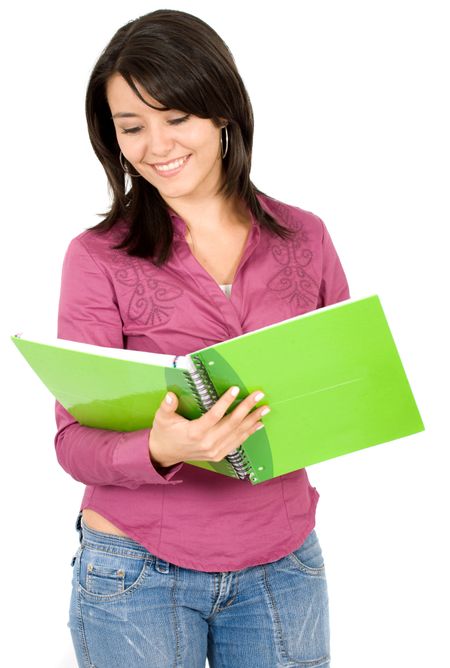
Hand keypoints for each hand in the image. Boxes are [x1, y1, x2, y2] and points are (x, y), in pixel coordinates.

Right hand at [149, 386, 269, 467]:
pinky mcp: (218, 455)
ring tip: (264, 408)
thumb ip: (166, 406)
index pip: (214, 415)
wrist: (164, 454)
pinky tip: (258, 424)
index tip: (235, 389)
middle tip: (258, 395)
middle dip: (247, 408)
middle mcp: (207, 443)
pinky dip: (249, 433)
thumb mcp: (161, 418)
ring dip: (253, 420)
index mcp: (194, 432)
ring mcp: (214, 451)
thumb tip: (170, 396)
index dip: (226, 402)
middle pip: (231, 423)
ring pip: (238, 434)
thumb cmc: (164, 433)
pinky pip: (237, 443)